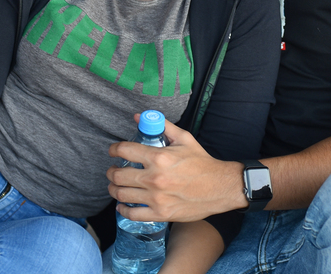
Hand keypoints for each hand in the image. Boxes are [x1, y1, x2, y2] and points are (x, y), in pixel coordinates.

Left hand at [107, 119, 244, 222]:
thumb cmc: (202, 162)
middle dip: (111, 172)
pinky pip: (133, 214)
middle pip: (118, 175)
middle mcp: (154, 178)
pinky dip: (123, 210)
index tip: (113, 151)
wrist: (220, 187)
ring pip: (122, 194)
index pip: (125, 151)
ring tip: (115, 186)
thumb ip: (162, 126)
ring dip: (114, 189)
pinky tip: (123, 205)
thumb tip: (139, 116)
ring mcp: (156, 198)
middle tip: (112, 171)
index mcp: (159, 157)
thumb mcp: (184, 139)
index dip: (114, 149)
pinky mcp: (161, 214)